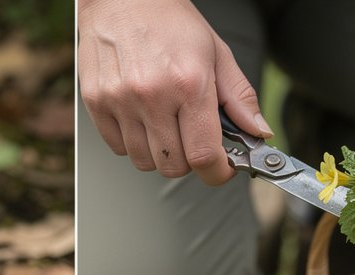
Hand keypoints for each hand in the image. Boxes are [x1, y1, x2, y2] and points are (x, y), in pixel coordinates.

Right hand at [77, 0, 272, 184]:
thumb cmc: (169, 21)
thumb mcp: (216, 53)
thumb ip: (240, 97)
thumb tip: (259, 132)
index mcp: (188, 83)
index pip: (205, 156)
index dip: (217, 173)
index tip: (221, 169)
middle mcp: (152, 95)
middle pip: (174, 167)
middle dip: (189, 160)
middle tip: (192, 137)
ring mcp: (119, 100)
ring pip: (144, 162)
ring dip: (160, 153)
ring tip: (165, 123)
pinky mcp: (96, 102)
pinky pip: (118, 148)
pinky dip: (132, 143)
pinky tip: (141, 118)